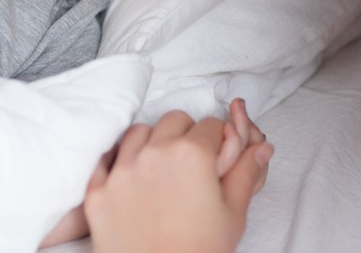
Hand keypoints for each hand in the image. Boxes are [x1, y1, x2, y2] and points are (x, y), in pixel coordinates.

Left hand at [84, 103, 272, 252]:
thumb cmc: (201, 251)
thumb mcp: (233, 213)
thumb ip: (247, 172)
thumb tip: (262, 148)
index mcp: (193, 154)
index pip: (211, 124)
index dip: (219, 140)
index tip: (218, 157)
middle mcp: (155, 153)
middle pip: (175, 120)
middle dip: (187, 135)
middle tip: (193, 164)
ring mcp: (122, 171)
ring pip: (139, 132)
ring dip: (153, 142)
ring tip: (162, 168)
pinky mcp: (98, 191)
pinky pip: (105, 159)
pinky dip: (118, 161)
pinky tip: (131, 176)